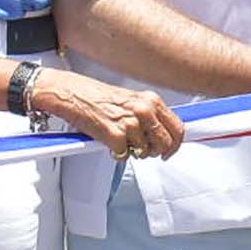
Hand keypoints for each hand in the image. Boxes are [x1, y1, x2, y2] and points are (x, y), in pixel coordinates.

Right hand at [34, 69, 183, 160]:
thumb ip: (150, 116)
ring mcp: (131, 124)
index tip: (170, 150)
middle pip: (165, 143)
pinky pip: (124, 155)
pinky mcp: (115, 136)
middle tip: (144, 150)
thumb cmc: (98, 97)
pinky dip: (117, 153)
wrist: (73, 94)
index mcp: (151, 100)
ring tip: (122, 140)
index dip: (176, 143)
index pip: (177, 127)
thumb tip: (163, 133)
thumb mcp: (132, 101)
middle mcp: (144, 111)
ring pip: (145, 152)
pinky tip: (109, 141)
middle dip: (156, 152)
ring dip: (134, 152)